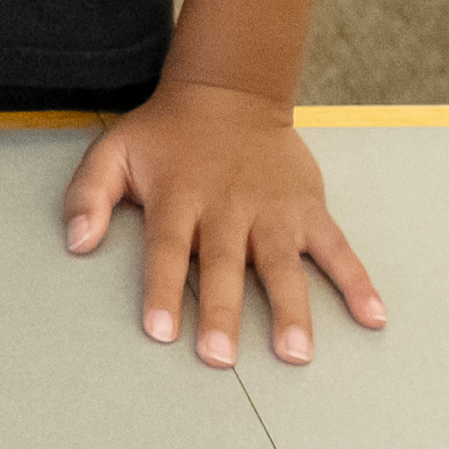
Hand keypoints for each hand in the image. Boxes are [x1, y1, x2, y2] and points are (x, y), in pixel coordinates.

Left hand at [61, 79, 381, 368]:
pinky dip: (357, 281)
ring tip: (295, 352)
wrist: (229, 91)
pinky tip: (372, 317)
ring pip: (282, 264)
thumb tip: (76, 243)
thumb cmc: (167, 134)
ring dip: (291, 309)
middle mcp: (227, 207)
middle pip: (223, 265)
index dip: (161, 290)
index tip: (161, 332)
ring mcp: (272, 210)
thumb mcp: (114, 151)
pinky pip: (336, 248)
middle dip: (221, 311)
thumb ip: (88, 195)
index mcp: (178, 198)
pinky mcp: (307, 208)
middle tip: (220, 357)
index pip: (166, 249)